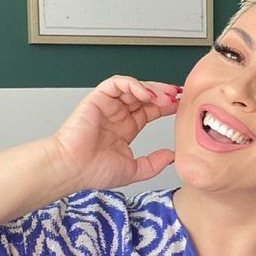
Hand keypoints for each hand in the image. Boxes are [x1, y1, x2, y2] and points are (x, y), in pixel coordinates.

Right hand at [52, 75, 180, 190]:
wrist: (72, 169)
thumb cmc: (93, 171)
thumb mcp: (133, 170)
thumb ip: (153, 163)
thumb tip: (172, 156)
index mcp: (126, 127)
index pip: (151, 110)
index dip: (167, 105)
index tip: (182, 105)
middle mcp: (118, 114)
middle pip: (146, 95)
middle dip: (164, 93)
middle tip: (178, 96)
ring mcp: (108, 105)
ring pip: (133, 86)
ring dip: (151, 88)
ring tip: (164, 97)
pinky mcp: (98, 98)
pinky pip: (117, 83)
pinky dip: (133, 84)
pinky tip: (144, 94)